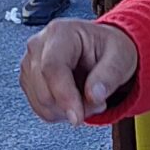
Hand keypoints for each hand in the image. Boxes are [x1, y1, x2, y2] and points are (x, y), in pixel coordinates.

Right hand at [20, 19, 139, 123]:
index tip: (78, 116)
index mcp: (61, 33)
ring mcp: (30, 63)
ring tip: (87, 97)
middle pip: (44, 90)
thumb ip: (109, 76)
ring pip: (41, 103)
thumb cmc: (109, 48)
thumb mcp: (120, 57)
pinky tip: (74, 99)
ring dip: (67, 110)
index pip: (52, 68)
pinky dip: (60, 112)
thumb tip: (93, 96)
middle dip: (72, 106)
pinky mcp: (29, 80)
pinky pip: (40, 109)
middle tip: (97, 101)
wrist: (101, 49)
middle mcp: (39, 45)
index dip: (64, 96)